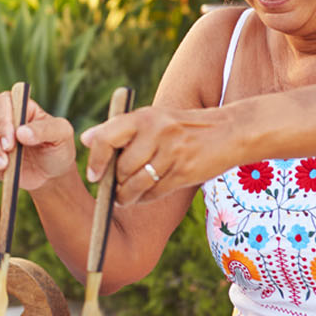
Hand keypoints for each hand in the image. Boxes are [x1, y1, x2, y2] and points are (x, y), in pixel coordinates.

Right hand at [0, 92, 76, 189]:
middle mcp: (4, 117)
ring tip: (6, 167)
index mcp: (21, 106)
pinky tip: (5, 171)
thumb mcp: (62, 135)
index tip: (13, 137)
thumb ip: (45, 129)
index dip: (4, 116)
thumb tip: (22, 132)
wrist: (51, 175)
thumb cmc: (57, 149)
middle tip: (8, 153)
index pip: (4, 100)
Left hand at [81, 104, 231, 204]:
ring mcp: (172, 153)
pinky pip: (155, 193)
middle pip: (121, 168)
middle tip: (114, 188)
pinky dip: (145, 198)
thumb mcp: (152, 119)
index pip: (107, 138)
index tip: (93, 176)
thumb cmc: (181, 127)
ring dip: (126, 196)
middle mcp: (157, 133)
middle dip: (115, 183)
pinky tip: (145, 195)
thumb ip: (117, 129)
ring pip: (136, 184)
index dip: (96, 160)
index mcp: (144, 117)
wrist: (229, 131)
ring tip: (124, 197)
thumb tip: (85, 139)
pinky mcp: (185, 173)